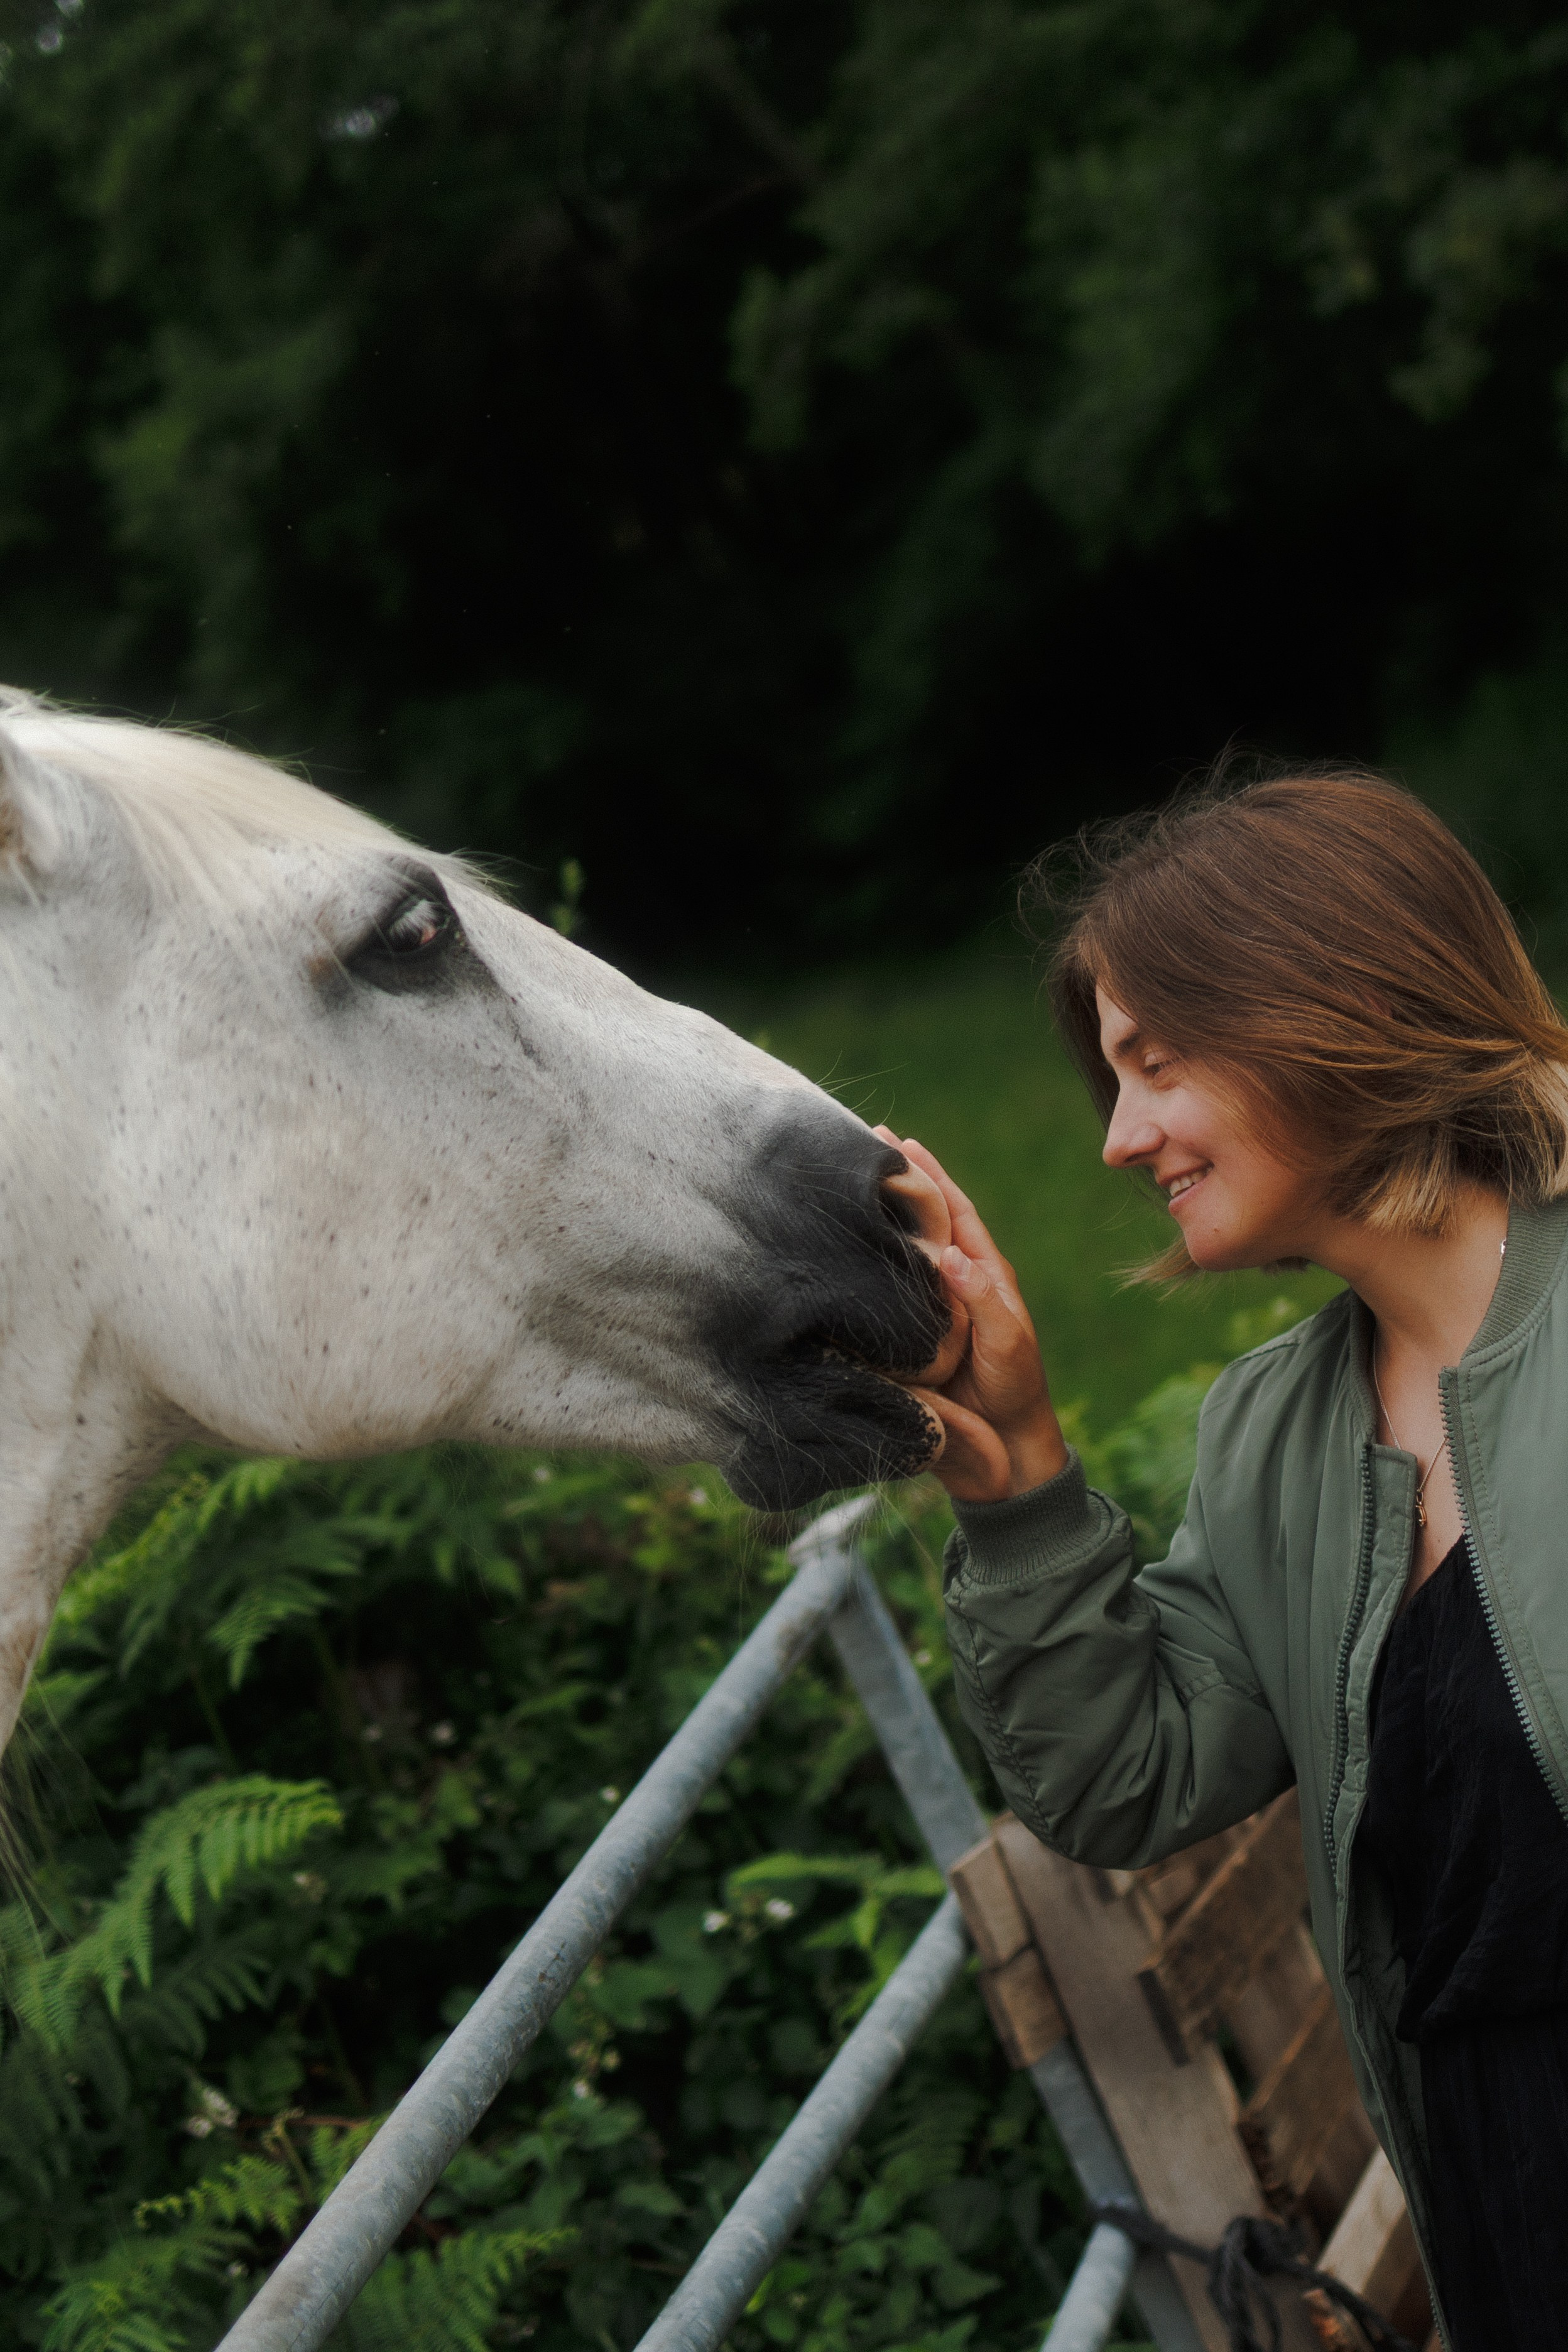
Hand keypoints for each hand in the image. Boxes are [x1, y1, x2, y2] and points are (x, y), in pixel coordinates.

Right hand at [875, 1131, 1068, 1502]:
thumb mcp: (1008, 1344)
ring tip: (840, 1189)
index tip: (900, 1139)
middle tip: (858, 1145)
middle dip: (895, 1184)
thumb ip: (984, 1300)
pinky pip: (882, 1293)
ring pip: (897, 1254)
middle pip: (921, 1222)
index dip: (929, 1175)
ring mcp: (928, 1309)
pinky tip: (834, 1255)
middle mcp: (953, 1283)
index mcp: (983, 1274)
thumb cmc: (1014, 1392)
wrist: (1003, 1449)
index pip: (954, 1211)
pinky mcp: (908, 1336)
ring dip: (875, 1221)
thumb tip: (949, 1254)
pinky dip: (862, 1268)